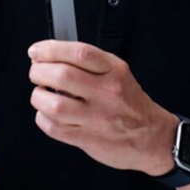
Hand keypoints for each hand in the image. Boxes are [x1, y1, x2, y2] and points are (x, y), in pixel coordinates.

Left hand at [28, 40, 177, 175]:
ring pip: (54, 105)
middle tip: (36, 72)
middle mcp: (106, 93)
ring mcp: (96, 118)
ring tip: (41, 93)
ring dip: (39, 96)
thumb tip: (53, 55)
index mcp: (114, 71)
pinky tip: (47, 113)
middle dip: (39, 71)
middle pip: (62, 76)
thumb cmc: (131, 103)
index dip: (51, 49)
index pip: (79, 52)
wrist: (152, 137)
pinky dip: (43, 118)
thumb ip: (89, 63)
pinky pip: (54, 128)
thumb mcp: (119, 72)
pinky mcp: (88, 139)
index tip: (37, 51)